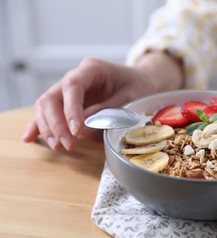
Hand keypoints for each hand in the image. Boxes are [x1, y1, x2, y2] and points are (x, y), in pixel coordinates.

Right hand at [22, 52, 182, 150]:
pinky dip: (40, 125)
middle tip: (68, 145)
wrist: (142, 81)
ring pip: (46, 105)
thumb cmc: (139, 86)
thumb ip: (108, 110)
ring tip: (59, 146)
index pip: (72, 86)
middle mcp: (76, 76)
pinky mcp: (68, 101)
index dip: (70, 109)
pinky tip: (30, 138)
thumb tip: (84, 128)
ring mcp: (69, 89)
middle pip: (52, 97)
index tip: (76, 131)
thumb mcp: (130, 97)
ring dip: (49, 127)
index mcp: (92, 68)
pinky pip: (49, 112)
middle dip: (56, 124)